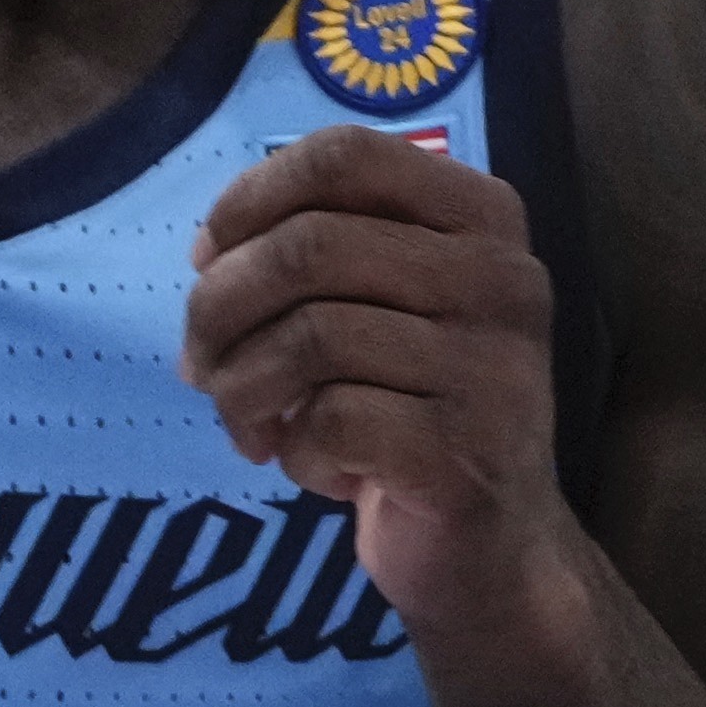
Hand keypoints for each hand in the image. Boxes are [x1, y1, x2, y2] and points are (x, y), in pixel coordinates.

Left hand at [181, 126, 564, 617]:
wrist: (494, 551)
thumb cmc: (414, 410)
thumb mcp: (377, 308)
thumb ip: (307, 256)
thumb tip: (206, 253)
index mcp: (483, 218)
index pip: (344, 155)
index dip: (249, 199)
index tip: (207, 260)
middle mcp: (502, 278)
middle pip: (307, 247)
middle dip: (219, 309)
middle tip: (202, 367)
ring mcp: (494, 367)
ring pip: (309, 338)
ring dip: (243, 390)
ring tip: (252, 427)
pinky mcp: (464, 454)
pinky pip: (330, 422)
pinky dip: (293, 451)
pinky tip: (315, 470)